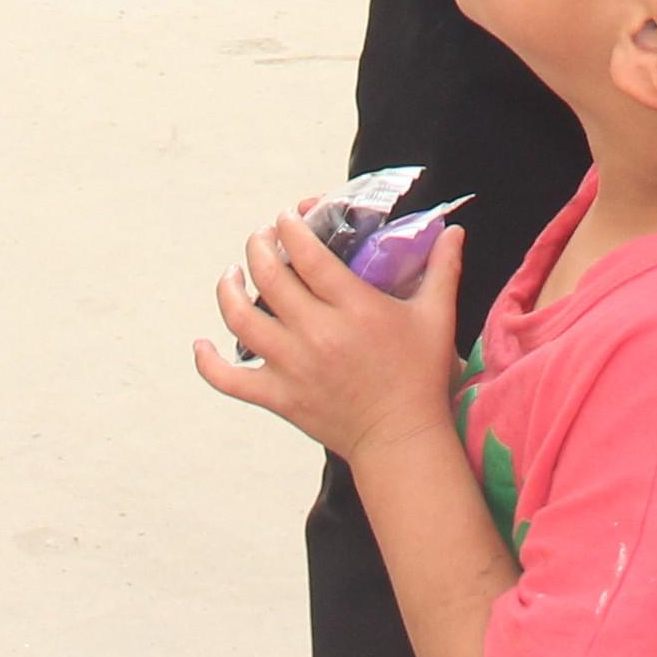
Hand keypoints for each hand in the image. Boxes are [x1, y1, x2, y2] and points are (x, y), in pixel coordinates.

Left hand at [191, 207, 467, 463]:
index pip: (309, 256)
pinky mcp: (279, 397)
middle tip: (262, 239)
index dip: (291, 229)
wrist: (401, 439)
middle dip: (258, 248)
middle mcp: (318, 334)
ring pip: (241, 319)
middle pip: (270, 278)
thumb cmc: (420, 376)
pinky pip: (230, 379)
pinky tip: (202, 344)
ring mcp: (293, 367)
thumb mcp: (437, 317)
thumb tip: (453, 230)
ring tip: (232, 275)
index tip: (286, 217)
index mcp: (355, 309)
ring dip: (228, 290)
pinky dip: (209, 362)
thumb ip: (442, 269)